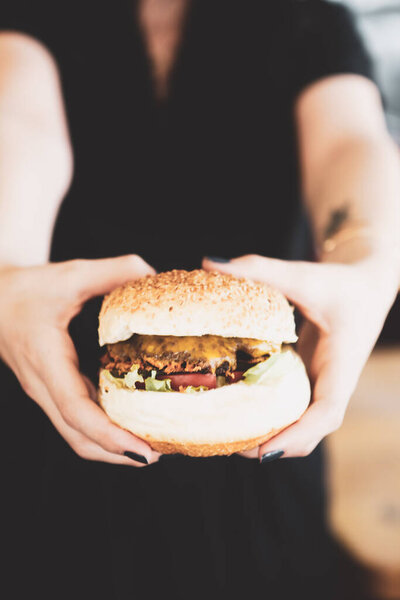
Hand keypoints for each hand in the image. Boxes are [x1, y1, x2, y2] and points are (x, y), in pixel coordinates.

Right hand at [0, 255, 159, 466]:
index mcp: (47, 362)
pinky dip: (104, 432)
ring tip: (152, 446)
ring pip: (77, 436)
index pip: (77, 412)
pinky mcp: (53, 390)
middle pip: (79, 438)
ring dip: (112, 448)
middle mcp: (45, 386)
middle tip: (161, 454)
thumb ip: (112, 271)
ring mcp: (47, 392)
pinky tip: (130, 423)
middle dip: (119, 454)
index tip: (143, 450)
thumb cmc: (26, 290)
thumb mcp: (69, 274)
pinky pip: (77, 422)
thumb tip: (152, 274)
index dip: (110, 435)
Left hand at [203, 254, 398, 459]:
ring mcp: (323, 384)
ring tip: (229, 437)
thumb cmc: (339, 282)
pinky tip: (239, 410)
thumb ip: (261, 268)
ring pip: (302, 425)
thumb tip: (210, 262)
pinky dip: (271, 419)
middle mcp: (333, 383)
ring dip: (272, 437)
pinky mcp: (311, 379)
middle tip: (231, 447)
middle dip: (277, 446)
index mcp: (342, 365)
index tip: (264, 451)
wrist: (365, 285)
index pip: (327, 412)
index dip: (298, 436)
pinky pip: (294, 409)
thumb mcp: (303, 273)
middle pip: (311, 432)